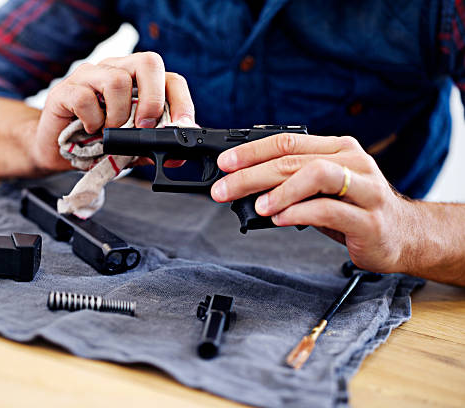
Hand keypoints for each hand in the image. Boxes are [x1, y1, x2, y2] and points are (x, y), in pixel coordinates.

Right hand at [30, 52, 195, 170]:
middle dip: (153, 99)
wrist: (56, 152)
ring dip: (118, 116)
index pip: (169, 78)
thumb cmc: (95, 143)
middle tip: (144, 127)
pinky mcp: (64, 90)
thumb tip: (178, 156)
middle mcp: (115, 70)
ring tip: (110, 132)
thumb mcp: (131, 149)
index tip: (182, 127)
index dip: (181, 101)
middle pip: (148, 62)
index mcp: (136, 81)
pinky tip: (90, 130)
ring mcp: (89, 76)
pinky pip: (85, 98)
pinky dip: (92, 121)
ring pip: (116, 80)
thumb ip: (153, 148)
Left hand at [210, 133, 417, 273]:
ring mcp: (365, 189)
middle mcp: (353, 162)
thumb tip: (244, 185)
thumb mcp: (322, 190)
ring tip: (256, 205)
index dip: (251, 151)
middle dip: (252, 174)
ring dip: (280, 189)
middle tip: (225, 189)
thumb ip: (291, 182)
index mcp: (337, 149)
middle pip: (294, 159)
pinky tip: (280, 219)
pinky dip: (298, 213)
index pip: (287, 141)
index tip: (224, 164)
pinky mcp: (369, 219)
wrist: (404, 236)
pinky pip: (329, 210)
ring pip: (316, 175)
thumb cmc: (355, 210)